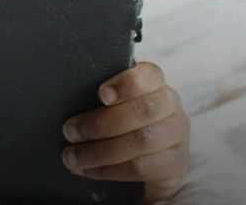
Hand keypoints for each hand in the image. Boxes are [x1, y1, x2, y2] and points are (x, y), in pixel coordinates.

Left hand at [62, 62, 189, 202]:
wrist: (154, 162)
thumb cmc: (126, 124)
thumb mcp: (117, 106)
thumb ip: (103, 100)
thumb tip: (69, 109)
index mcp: (156, 84)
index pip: (149, 75)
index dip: (126, 83)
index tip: (101, 95)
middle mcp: (171, 106)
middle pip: (144, 110)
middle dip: (101, 123)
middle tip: (70, 132)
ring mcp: (176, 135)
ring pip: (141, 141)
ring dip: (99, 151)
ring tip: (72, 156)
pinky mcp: (174, 164)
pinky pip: (140, 168)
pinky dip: (107, 170)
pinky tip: (87, 170)